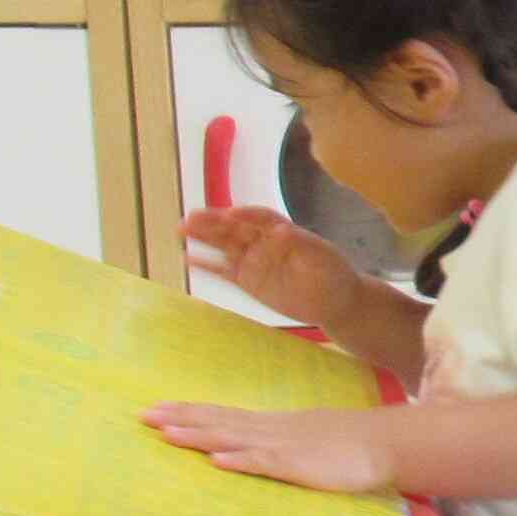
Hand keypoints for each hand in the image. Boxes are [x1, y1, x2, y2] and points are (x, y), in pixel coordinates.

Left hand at [144, 402, 394, 492]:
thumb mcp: (307, 439)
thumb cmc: (348, 446)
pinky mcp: (299, 467)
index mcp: (272, 426)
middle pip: (219, 422)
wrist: (386, 443)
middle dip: (181, 418)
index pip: (223, 414)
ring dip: (200, 435)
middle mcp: (271, 431)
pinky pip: (266, 464)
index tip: (157, 408)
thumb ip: (279, 444)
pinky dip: (241, 460)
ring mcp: (284, 447)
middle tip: (143, 415)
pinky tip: (218, 460)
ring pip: (234, 439)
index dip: (190, 411)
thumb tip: (252, 448)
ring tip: (166, 433)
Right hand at [181, 207, 360, 329]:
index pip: (261, 218)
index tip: (230, 213)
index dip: (246, 215)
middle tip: (191, 217)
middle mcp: (264, 242)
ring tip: (182, 229)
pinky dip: (207, 265)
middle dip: (214, 222)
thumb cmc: (334, 274)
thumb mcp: (322, 257)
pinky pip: (224, 270)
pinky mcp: (247, 280)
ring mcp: (254, 260)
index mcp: (284, 231)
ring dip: (204, 237)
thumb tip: (283, 230)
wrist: (334, 302)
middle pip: (236, 228)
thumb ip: (302, 243)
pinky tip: (188, 258)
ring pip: (225, 245)